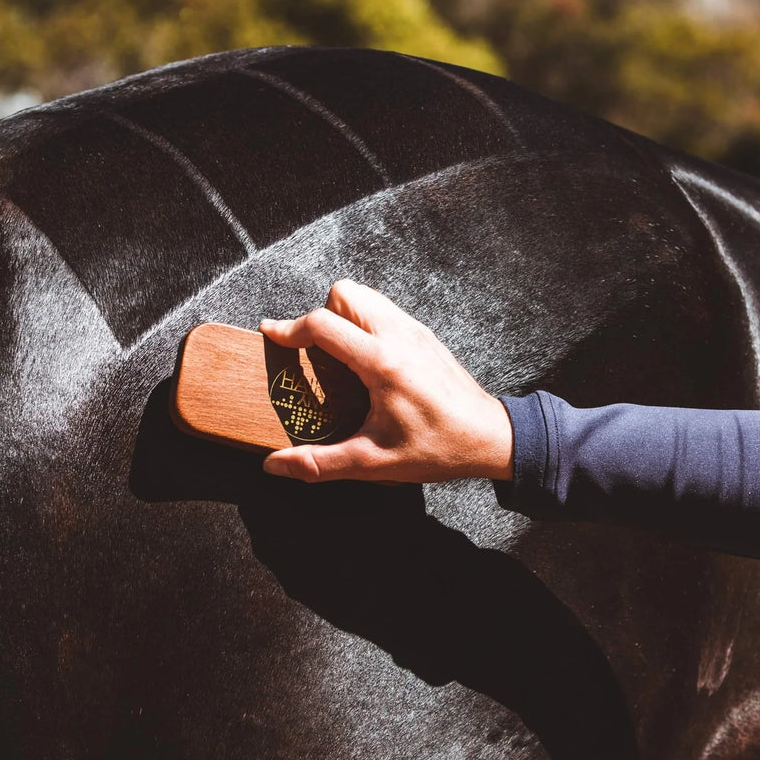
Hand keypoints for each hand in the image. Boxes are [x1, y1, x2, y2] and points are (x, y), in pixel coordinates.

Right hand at [259, 280, 512, 483]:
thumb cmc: (436, 449)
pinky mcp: (423, 333)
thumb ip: (320, 463)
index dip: (289, 328)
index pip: (323, 324)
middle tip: (312, 350)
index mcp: (382, 363)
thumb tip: (275, 466)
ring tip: (336, 352)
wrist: (489, 438)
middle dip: (319, 315)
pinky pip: (383, 309)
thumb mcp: (373, 462)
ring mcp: (414, 330)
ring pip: (365, 295)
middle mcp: (398, 336)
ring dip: (342, 314)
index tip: (271, 334)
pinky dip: (364, 321)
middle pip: (344, 293)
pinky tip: (364, 357)